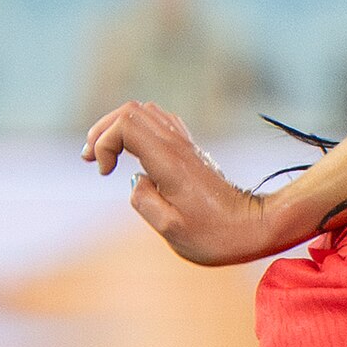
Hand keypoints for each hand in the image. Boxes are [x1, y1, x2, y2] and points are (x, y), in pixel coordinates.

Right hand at [83, 100, 274, 263]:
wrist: (254, 227)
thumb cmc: (216, 236)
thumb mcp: (172, 230)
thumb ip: (144, 202)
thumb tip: (136, 179)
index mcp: (170, 162)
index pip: (127, 124)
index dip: (104, 142)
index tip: (106, 173)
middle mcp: (178, 146)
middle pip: (131, 110)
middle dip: (102, 130)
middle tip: (92, 160)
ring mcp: (186, 145)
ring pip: (145, 111)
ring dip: (117, 128)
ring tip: (106, 156)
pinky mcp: (191, 151)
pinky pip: (159, 122)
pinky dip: (137, 130)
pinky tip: (132, 153)